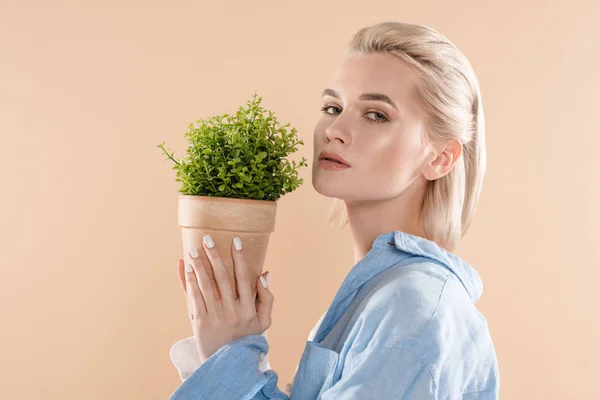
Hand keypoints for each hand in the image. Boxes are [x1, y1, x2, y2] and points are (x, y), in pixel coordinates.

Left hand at [176, 235, 273, 362]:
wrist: (228, 364)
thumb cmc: (246, 338)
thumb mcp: (263, 322)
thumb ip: (266, 298)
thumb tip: (264, 274)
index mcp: (248, 309)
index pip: (244, 278)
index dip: (240, 259)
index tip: (236, 241)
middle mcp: (232, 312)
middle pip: (223, 278)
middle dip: (215, 256)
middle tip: (208, 239)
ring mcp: (215, 318)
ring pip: (206, 285)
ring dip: (199, 265)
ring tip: (194, 250)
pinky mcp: (200, 323)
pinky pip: (194, 298)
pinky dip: (190, 282)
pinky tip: (187, 269)